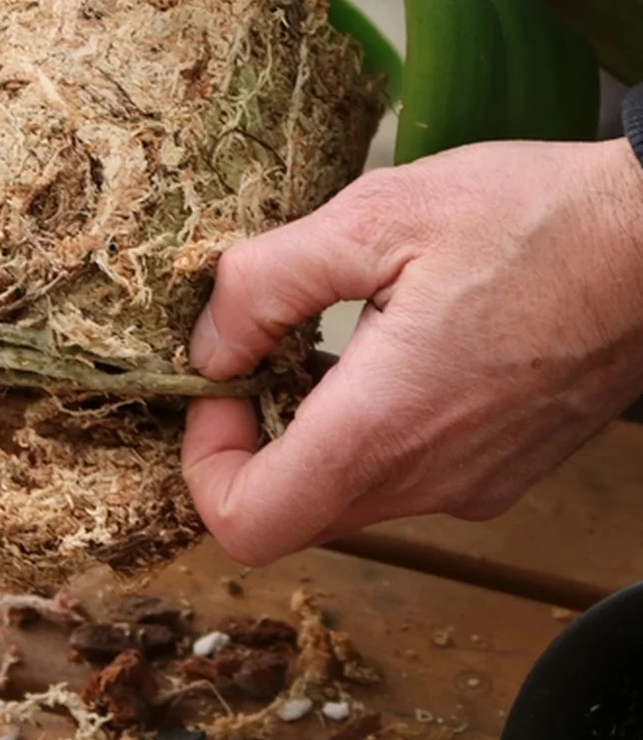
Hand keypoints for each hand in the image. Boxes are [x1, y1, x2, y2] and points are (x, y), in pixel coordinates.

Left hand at [182, 138, 642, 566]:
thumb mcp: (373, 217)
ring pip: (343, 494)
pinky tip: (380, 350)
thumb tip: (210, 349)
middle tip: (257, 351)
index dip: (205, 462)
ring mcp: (470, 486)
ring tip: (319, 338)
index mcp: (383, 429)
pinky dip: (363, 429)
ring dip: (306, 430)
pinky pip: (400, 475)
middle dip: (249, 440)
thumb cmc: (534, 219)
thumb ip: (264, 284)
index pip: (246, 522)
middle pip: (289, 511)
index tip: (218, 387)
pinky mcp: (498, 470)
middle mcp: (428, 483)